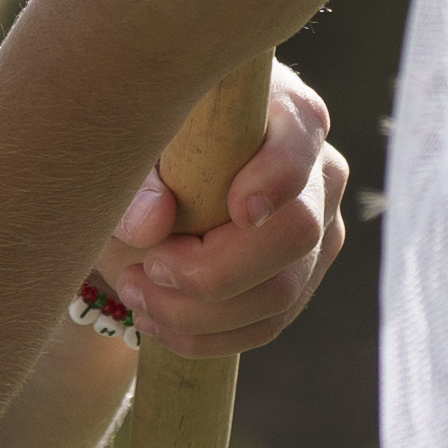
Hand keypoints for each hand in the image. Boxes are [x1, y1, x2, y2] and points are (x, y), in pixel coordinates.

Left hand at [95, 61, 352, 357]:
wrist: (151, 187)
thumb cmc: (145, 151)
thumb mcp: (128, 153)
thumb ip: (135, 182)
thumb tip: (152, 224)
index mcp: (282, 112)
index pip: (301, 136)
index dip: (277, 178)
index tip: (237, 211)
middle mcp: (316, 172)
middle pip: (298, 233)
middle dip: (215, 269)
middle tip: (147, 268)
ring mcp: (318, 230)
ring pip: (281, 292)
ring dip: (198, 312)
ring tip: (134, 294)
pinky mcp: (301, 278)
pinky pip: (267, 324)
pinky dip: (206, 335)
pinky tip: (157, 321)